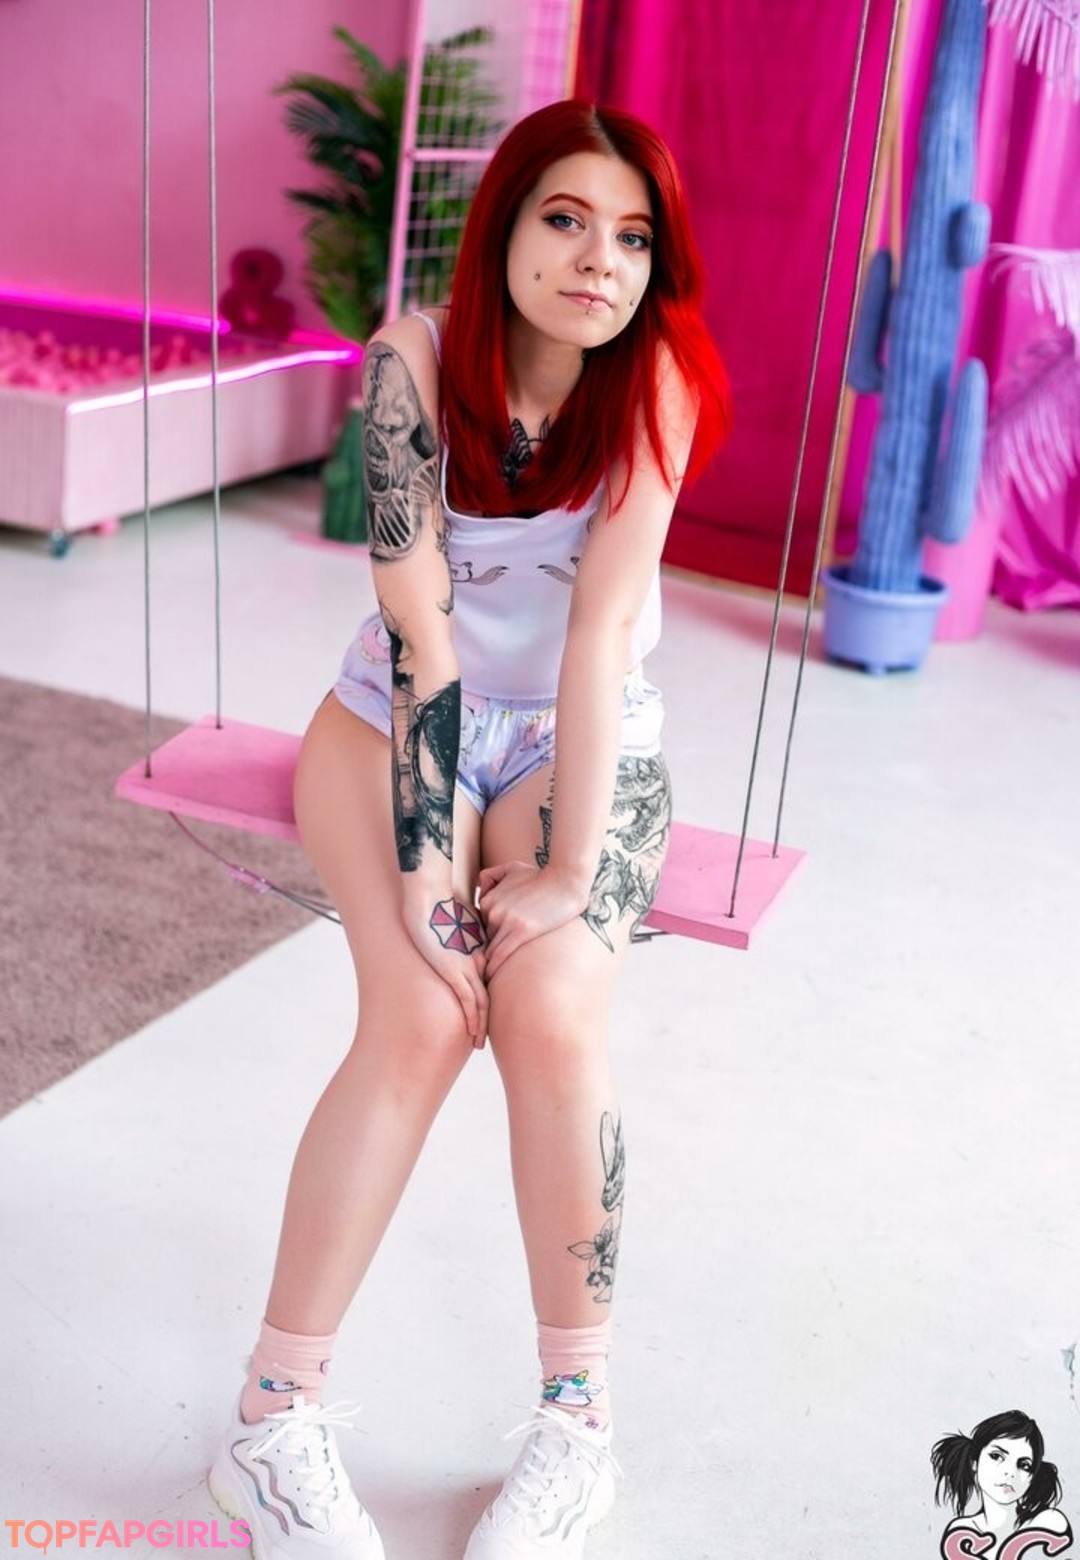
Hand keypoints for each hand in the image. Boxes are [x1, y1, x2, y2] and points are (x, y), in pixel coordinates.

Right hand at [401, 891, 488, 1047]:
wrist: (430, 895)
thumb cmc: (436, 904)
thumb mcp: (450, 921)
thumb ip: (456, 934)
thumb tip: (449, 939)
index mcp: (474, 950)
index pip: (484, 981)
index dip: (485, 1000)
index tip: (484, 1015)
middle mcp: (474, 960)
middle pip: (486, 995)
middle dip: (486, 1019)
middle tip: (484, 1037)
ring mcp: (465, 965)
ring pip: (480, 1002)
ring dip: (480, 1025)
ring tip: (479, 1042)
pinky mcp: (454, 969)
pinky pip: (468, 999)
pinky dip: (472, 1017)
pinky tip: (474, 1032)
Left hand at [476, 862, 587, 978]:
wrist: (565, 881)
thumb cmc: (541, 877)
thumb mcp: (512, 868)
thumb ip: (492, 875)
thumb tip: (479, 887)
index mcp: (489, 899)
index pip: (481, 927)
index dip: (487, 939)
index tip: (484, 952)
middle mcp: (493, 910)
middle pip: (486, 940)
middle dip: (485, 953)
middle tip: (479, 970)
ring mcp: (506, 921)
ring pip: (490, 950)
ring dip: (486, 965)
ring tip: (483, 980)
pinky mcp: (521, 931)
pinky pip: (500, 955)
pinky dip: (493, 968)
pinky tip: (489, 978)